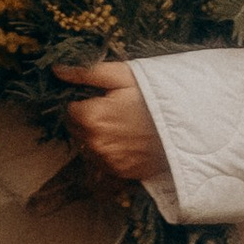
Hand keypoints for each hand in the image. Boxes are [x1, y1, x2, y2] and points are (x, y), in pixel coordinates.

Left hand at [54, 58, 163, 185]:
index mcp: (91, 117)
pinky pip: (103, 162)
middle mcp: (94, 143)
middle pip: (77, 130)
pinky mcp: (120, 173)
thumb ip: (86, 73)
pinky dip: (110, 153)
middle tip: (115, 111)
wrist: (186, 126)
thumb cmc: (155, 96)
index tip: (103, 99)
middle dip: (89, 120)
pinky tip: (128, 142)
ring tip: (123, 127)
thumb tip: (56, 69)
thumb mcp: (122, 76)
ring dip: (98, 138)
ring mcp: (107, 161)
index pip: (70, 111)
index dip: (85, 102)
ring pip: (89, 147)